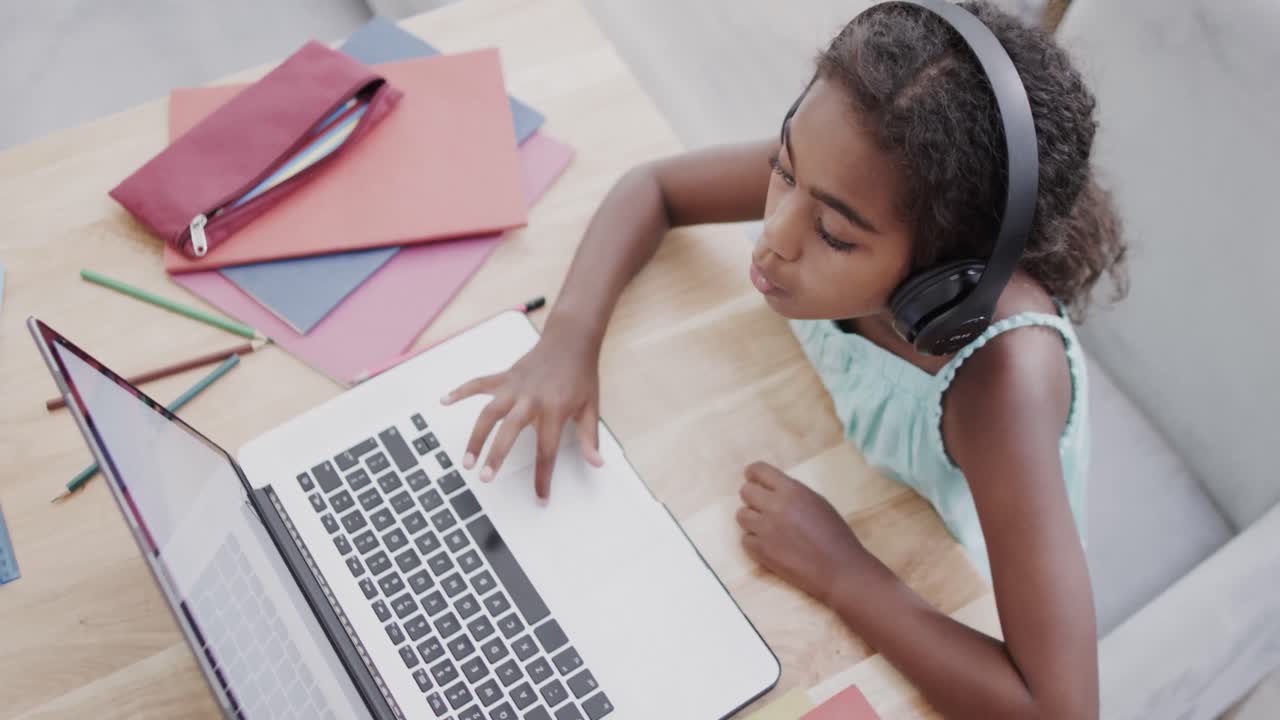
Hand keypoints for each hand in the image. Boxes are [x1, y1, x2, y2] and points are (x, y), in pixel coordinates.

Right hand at [441, 322, 603, 500]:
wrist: (571, 339)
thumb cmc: (581, 375)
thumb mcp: (591, 407)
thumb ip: (589, 438)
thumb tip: (597, 463)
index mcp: (554, 410)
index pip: (547, 450)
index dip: (543, 477)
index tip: (539, 498)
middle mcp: (531, 399)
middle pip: (509, 431)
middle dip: (496, 456)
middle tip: (485, 478)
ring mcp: (515, 387)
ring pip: (489, 413)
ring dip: (476, 437)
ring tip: (465, 460)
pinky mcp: (505, 377)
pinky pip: (479, 384)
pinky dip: (461, 391)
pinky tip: (445, 401)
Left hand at [736, 461, 872, 604]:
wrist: (839, 570)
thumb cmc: (835, 535)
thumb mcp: (817, 502)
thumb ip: (792, 493)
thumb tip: (772, 490)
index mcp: (791, 490)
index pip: (758, 470)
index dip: (753, 474)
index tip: (754, 479)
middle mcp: (774, 506)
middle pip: (745, 492)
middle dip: (753, 498)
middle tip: (764, 507)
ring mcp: (765, 529)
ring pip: (741, 515)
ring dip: (753, 520)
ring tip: (768, 528)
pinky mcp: (760, 552)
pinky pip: (744, 539)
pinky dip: (754, 541)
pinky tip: (770, 544)